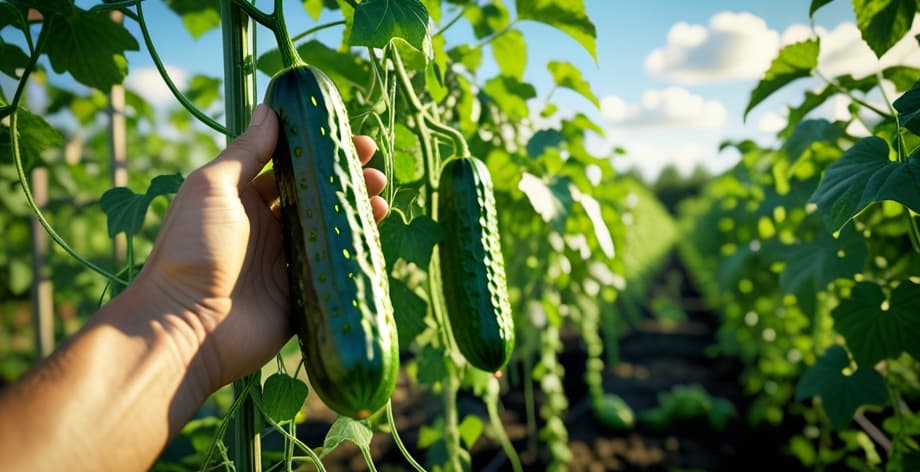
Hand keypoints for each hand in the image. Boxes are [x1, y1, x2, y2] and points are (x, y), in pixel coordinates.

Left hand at [138, 104, 387, 392]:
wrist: (185, 327)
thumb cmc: (191, 249)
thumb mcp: (213, 188)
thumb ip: (245, 151)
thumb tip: (269, 109)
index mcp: (244, 200)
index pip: (290, 167)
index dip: (319, 149)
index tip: (349, 136)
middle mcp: (268, 229)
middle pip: (316, 196)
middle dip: (346, 178)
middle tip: (373, 166)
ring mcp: (286, 264)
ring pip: (331, 231)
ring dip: (357, 211)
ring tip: (380, 196)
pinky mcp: (302, 296)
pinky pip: (334, 269)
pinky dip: (355, 251)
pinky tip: (374, 234)